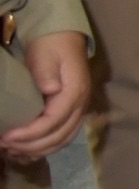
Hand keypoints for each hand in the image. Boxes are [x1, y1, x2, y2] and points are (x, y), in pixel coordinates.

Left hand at [0, 31, 90, 162]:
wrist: (63, 37)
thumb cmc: (51, 45)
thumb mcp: (45, 54)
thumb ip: (46, 72)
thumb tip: (51, 89)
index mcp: (75, 91)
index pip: (54, 121)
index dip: (30, 133)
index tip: (7, 136)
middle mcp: (81, 104)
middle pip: (60, 135)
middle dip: (32, 145)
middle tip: (5, 145)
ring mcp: (79, 109)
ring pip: (63, 139)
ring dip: (39, 150)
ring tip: (14, 151)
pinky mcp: (72, 112)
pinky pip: (63, 136)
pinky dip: (46, 147)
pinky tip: (28, 150)